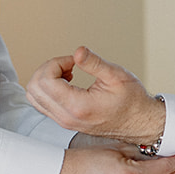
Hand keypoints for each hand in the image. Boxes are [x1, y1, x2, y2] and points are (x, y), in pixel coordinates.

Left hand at [28, 45, 163, 138]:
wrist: (140, 122)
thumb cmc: (132, 101)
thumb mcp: (116, 76)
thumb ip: (94, 63)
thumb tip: (78, 51)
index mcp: (78, 106)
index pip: (46, 80)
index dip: (56, 63)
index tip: (73, 61)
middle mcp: (67, 117)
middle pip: (34, 88)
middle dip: (48, 69)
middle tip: (68, 64)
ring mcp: (64, 121)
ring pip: (34, 97)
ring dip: (46, 79)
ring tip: (67, 73)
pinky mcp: (65, 121)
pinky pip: (43, 104)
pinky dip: (48, 89)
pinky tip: (67, 82)